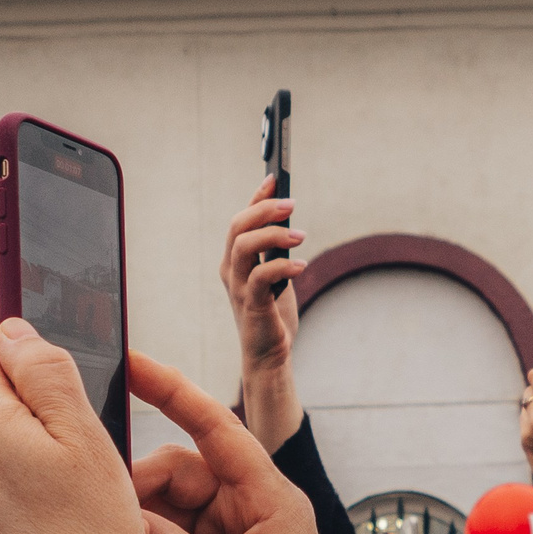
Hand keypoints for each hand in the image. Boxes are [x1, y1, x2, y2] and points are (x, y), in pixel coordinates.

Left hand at [0, 320, 145, 533]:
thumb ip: (46, 370)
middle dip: (20, 415)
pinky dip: (0, 500)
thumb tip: (12, 331)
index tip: (51, 385)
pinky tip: (34, 530)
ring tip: (56, 505)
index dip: (18, 352)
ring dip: (11, 460)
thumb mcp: (87, 437)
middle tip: (70, 461)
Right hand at [129, 353, 355, 533]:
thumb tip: (125, 522)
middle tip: (110, 530)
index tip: (133, 364)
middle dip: (139, 497)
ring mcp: (230, 532)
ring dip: (141, 533)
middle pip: (178, 472)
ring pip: (167, 507)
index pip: (216, 429)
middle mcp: (250, 507)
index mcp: (270, 500)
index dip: (173, 393)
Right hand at [220, 176, 304, 370]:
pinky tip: (302, 265)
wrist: (268, 355)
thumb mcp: (275, 275)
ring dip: (273, 234)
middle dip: (264, 209)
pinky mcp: (251, 305)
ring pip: (244, 246)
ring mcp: (239, 288)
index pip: (240, 220)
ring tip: (301, 236)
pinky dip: (282, 266)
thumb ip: (276, 252)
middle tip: (292, 204)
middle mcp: (230, 270)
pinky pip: (261, 276)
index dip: (256, 197)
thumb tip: (291, 222)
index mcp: (234, 260)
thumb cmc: (272, 314)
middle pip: (238, 227)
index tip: (275, 178)